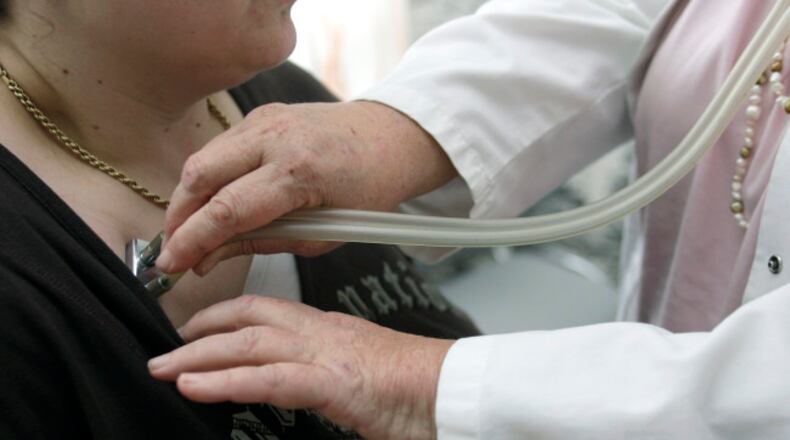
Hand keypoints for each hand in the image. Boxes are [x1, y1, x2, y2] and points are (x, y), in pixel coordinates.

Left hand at [148, 296, 454, 439]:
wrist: (454, 388)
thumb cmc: (415, 385)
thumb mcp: (359, 369)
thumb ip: (324, 367)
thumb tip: (295, 378)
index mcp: (326, 328)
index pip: (264, 309)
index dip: (222, 316)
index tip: (194, 331)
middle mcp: (320, 332)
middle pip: (248, 319)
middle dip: (200, 333)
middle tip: (164, 350)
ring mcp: (325, 354)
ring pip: (248, 345)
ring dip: (198, 358)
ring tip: (163, 370)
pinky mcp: (331, 382)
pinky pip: (268, 379)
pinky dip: (226, 382)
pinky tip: (195, 389)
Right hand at [158, 101, 455, 274]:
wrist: (389, 139)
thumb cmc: (368, 190)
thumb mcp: (323, 235)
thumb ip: (262, 243)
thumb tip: (209, 259)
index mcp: (299, 172)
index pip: (227, 210)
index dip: (191, 241)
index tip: (170, 265)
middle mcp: (277, 137)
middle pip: (200, 177)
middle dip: (177, 219)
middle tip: (172, 251)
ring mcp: (266, 119)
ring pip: (203, 159)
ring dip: (187, 198)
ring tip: (187, 232)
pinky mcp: (261, 113)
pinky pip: (219, 146)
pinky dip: (207, 177)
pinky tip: (210, 202)